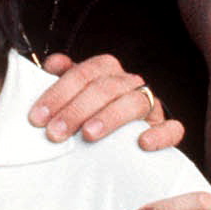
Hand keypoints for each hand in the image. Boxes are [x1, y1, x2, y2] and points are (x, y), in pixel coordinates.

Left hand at [26, 52, 184, 150]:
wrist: (125, 145)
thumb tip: (51, 64)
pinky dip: (160, 134)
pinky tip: (142, 143)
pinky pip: (172, 128)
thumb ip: (63, 80)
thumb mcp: (75, 98)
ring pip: (135, 102)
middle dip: (76, 109)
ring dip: (110, 117)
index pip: (82, 74)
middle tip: (55, 133)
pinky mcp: (166, 129)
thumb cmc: (93, 117)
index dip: (58, 93)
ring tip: (88, 135)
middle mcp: (129, 83)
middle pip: (105, 87)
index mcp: (106, 71)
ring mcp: (150, 105)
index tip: (37, 118)